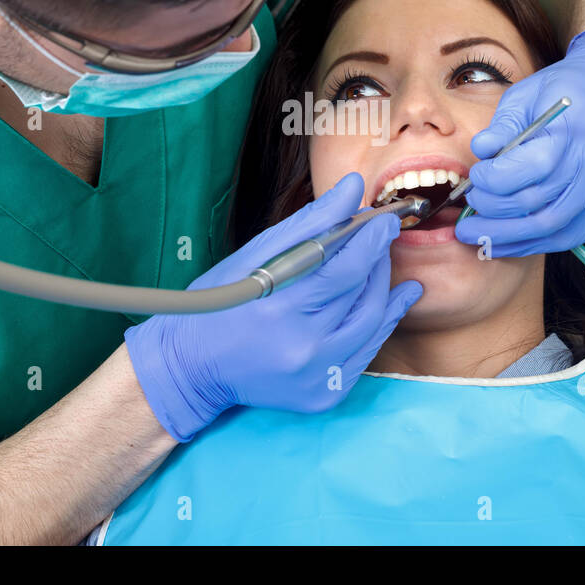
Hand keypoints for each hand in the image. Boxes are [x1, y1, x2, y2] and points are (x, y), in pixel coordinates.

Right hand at [125, 172, 421, 441]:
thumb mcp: (253, 256)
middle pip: (362, 297)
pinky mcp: (323, 396)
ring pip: (371, 325)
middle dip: (377, 260)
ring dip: (383, 288)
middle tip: (380, 235)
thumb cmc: (219, 302)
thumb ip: (309, 223)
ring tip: (380, 262)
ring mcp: (315, 379)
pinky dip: (381, 322)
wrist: (191, 367)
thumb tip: (353, 188)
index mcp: (278, 311)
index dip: (370, 242)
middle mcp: (301, 350)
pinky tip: (393, 299)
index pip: (343, 271)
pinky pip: (366, 354)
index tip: (383, 220)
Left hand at [455, 27, 584, 257]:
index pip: (531, 168)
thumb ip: (502, 127)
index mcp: (579, 129)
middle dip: (494, 211)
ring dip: (507, 237)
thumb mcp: (528, 94)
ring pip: (551, 230)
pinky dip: (533, 242)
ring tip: (476, 234)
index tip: (477, 176)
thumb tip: (479, 153)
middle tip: (471, 206)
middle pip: (538, 205)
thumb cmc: (570, 91)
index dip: (494, 180)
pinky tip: (507, 239)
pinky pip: (569, 237)